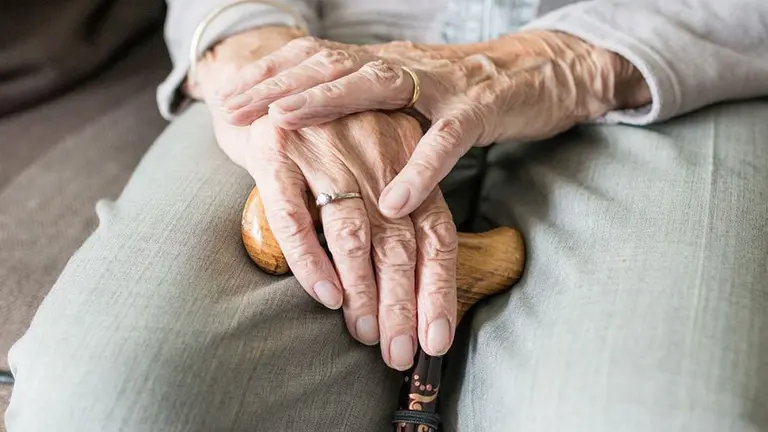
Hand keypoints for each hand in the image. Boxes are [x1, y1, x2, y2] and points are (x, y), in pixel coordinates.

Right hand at [193, 29, 458, 370]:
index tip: (435, 340)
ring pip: (353, 233)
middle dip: (402, 305)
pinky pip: (295, 216)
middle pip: (399, 242)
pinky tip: (325, 295)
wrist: (260, 79)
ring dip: (363, 290)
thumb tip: (408, 290)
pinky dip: (311, 260)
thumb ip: (392, 214)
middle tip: (398, 352)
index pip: (435, 233)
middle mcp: (373, 152)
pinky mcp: (276, 151)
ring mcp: (325, 150)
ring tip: (365, 334)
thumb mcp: (370, 165)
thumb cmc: (324, 138)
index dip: (437, 290)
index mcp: (406, 159)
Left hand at [218, 31, 650, 218]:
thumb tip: (317, 126)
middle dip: (278, 84)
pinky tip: (393, 200)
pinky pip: (447, 140)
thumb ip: (367, 108)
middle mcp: (404, 66)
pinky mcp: (480, 110)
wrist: (541, 73)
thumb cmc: (465, 93)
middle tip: (234, 107)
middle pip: (332, 65)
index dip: (271, 74)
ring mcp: (441, 85)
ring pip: (379, 85)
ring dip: (328, 101)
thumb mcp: (407, 96)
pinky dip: (419, 170)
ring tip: (284, 122)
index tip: (227, 94)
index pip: (317, 60)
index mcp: (383, 64)